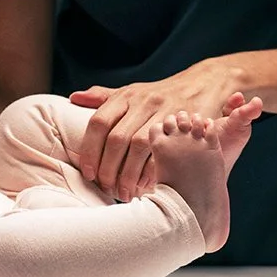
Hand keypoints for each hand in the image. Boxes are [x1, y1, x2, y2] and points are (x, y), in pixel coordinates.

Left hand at [69, 59, 247, 200]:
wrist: (203, 83)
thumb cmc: (159, 95)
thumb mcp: (131, 92)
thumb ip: (102, 97)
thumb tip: (74, 99)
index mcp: (125, 96)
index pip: (99, 123)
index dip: (90, 150)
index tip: (88, 173)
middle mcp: (143, 102)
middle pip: (117, 139)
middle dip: (108, 168)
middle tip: (105, 189)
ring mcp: (164, 113)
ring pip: (139, 146)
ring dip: (129, 174)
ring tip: (123, 193)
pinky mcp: (183, 125)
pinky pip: (164, 152)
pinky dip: (152, 172)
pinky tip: (146, 186)